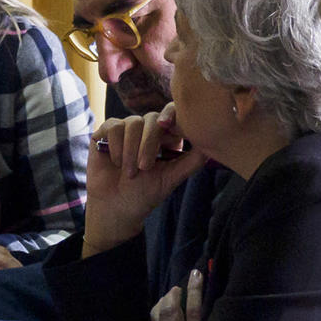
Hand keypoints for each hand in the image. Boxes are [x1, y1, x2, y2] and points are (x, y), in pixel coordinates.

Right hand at [82, 105, 207, 255]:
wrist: (116, 206)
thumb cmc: (145, 194)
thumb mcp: (172, 178)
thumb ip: (192, 161)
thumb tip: (214, 143)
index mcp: (166, 137)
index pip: (172, 114)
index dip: (172, 115)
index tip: (167, 125)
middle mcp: (147, 129)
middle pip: (151, 119)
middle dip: (147, 144)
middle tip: (144, 168)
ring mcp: (126, 129)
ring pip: (131, 123)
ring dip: (129, 150)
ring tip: (129, 171)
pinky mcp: (107, 132)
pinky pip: (113, 126)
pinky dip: (115, 145)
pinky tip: (114, 162)